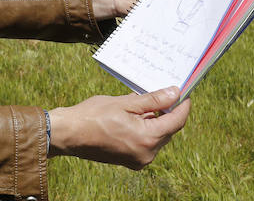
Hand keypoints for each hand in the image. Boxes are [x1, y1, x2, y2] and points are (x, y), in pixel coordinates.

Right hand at [48, 86, 190, 168]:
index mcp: (147, 139)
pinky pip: (145, 143)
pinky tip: (132, 117)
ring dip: (154, 121)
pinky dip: (144, 130)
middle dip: (166, 113)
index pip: (176, 122)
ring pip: (156, 137)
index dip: (182, 106)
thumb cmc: (93, 115)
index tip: (184, 94)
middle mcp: (147, 154)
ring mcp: (138, 160)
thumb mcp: (124, 102)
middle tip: (162, 94)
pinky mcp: (130, 160)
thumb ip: (152, 99)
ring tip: (141, 104)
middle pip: (167, 131)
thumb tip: (174, 93)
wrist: (69, 134)